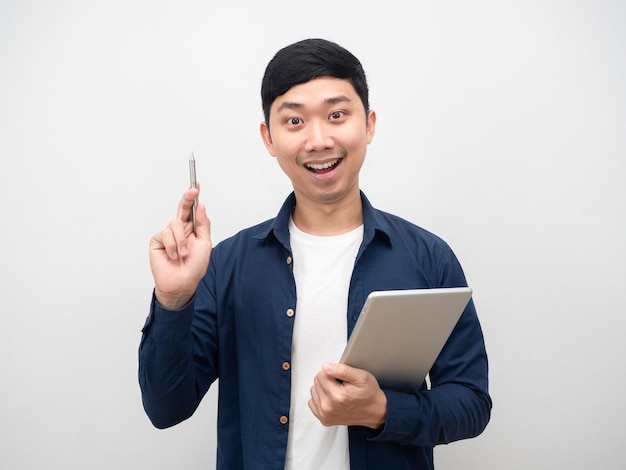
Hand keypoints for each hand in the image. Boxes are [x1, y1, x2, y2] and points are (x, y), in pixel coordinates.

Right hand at [149, 187, 211, 309]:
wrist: (182, 283)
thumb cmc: (194, 266)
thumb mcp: (204, 244)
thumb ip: (203, 224)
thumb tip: (201, 206)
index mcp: (191, 229)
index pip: (192, 210)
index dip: (193, 197)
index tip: (196, 185)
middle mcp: (179, 229)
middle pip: (182, 209)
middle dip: (187, 199)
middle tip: (192, 190)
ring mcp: (168, 234)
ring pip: (175, 224)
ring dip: (182, 241)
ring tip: (183, 254)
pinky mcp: (157, 240)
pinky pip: (166, 235)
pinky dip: (173, 246)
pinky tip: (173, 256)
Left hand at [308, 363, 386, 428]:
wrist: (374, 412)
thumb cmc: (369, 394)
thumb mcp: (361, 377)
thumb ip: (342, 370)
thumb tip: (325, 367)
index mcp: (337, 396)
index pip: (321, 374)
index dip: (332, 373)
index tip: (342, 379)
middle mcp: (329, 408)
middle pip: (317, 382)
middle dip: (328, 380)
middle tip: (342, 386)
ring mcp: (325, 415)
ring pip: (314, 391)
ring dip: (324, 389)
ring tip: (338, 392)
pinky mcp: (324, 420)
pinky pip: (313, 402)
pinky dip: (321, 398)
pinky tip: (332, 399)